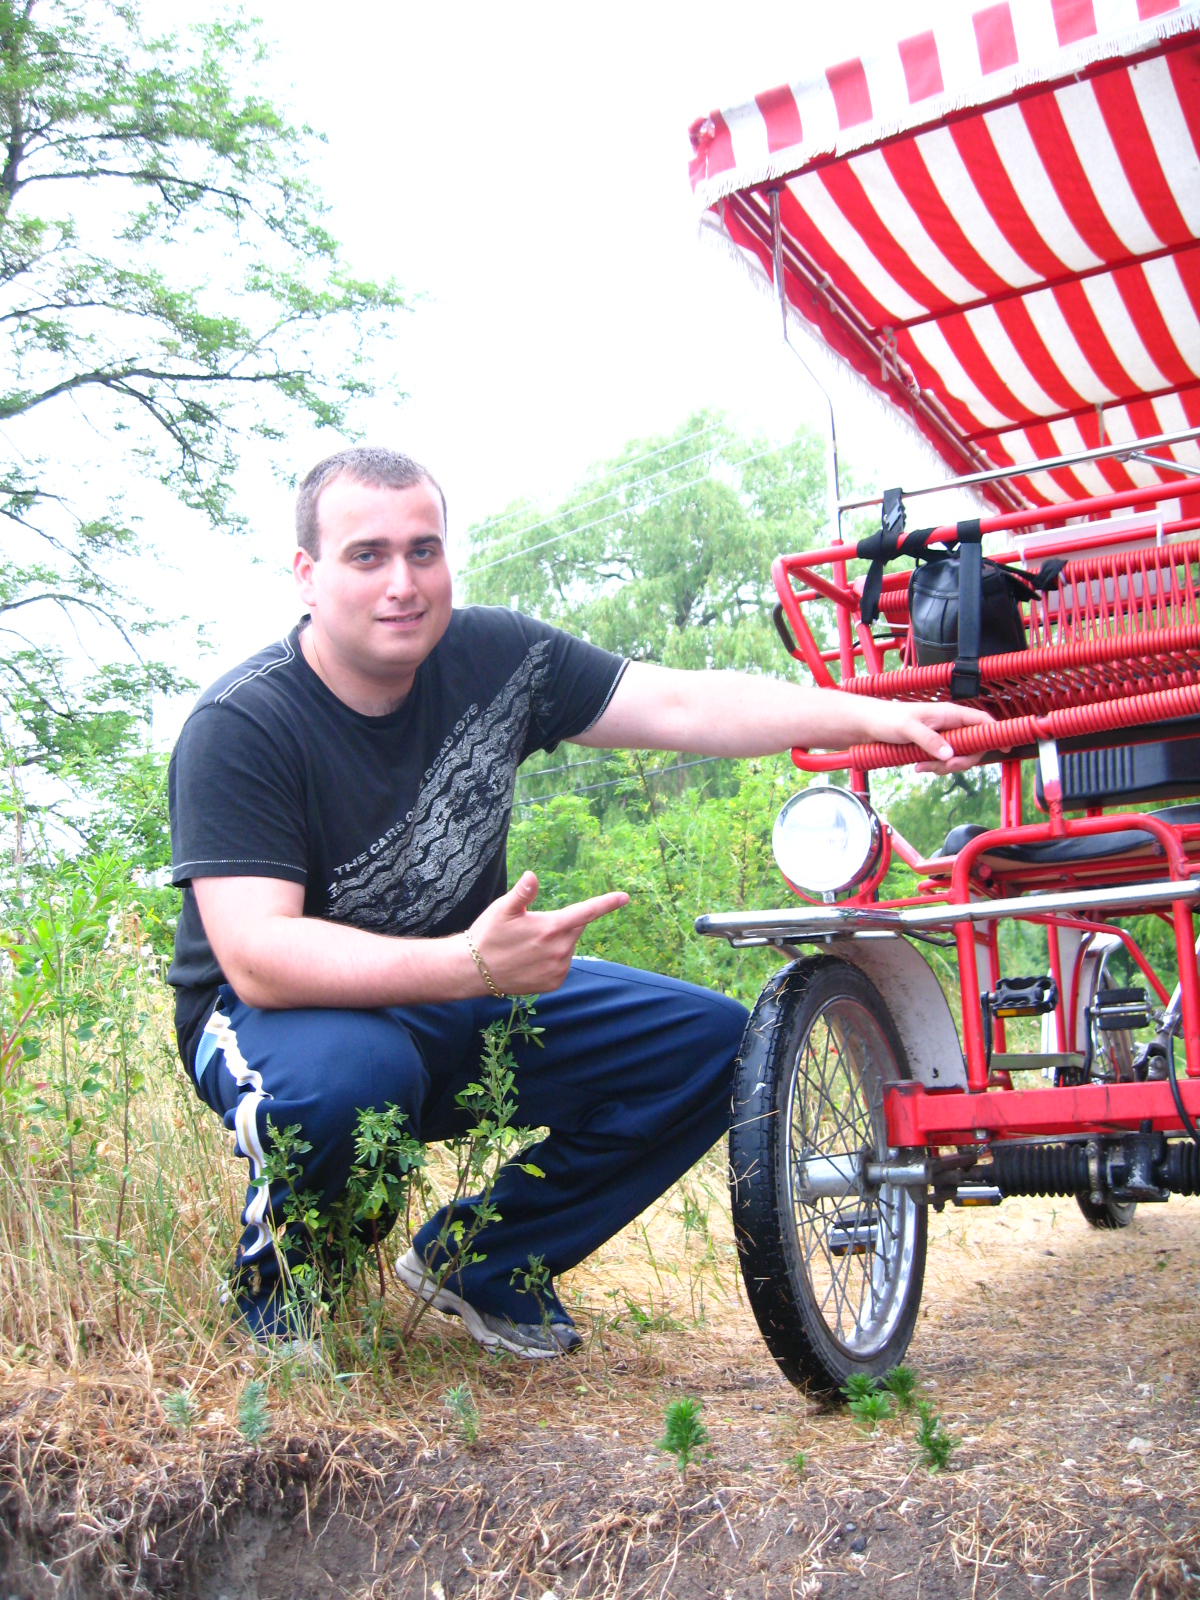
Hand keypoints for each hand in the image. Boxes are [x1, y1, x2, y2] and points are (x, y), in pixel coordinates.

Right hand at [468, 872, 628, 995]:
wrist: (475, 971)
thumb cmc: (488, 934)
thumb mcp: (502, 909)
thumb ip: (522, 893)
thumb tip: (532, 876)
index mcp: (551, 927)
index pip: (586, 912)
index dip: (607, 903)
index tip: (625, 897)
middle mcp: (560, 950)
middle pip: (575, 928)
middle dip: (561, 924)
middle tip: (533, 927)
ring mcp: (558, 968)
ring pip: (568, 946)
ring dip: (556, 942)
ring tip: (527, 945)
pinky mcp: (554, 982)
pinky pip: (561, 964)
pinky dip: (552, 958)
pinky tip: (531, 960)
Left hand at [859, 698, 995, 774]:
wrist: (869, 725)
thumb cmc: (888, 719)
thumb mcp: (909, 728)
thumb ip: (930, 740)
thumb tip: (950, 753)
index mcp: (949, 713)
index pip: (981, 721)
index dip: (996, 732)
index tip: (1006, 745)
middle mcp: (950, 724)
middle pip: (973, 746)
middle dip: (961, 761)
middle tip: (942, 766)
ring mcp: (943, 736)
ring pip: (958, 756)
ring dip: (943, 767)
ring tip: (921, 766)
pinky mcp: (933, 747)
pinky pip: (943, 761)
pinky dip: (934, 767)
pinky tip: (918, 766)